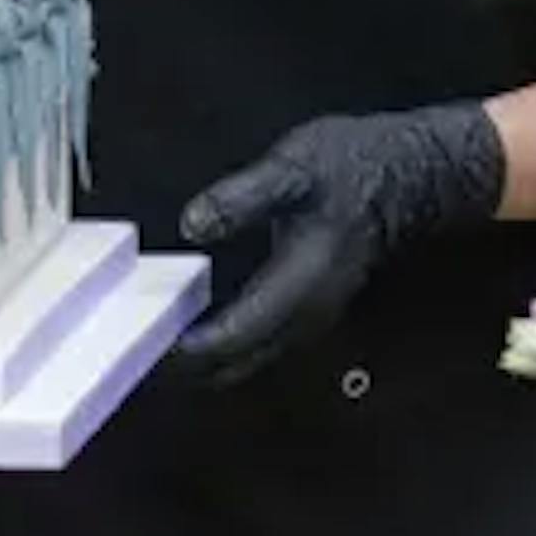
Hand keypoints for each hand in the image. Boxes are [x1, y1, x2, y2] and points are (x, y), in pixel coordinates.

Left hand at [165, 101, 504, 385]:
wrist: (406, 176)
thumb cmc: (348, 169)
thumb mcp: (290, 171)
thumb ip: (239, 199)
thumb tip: (192, 224)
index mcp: (296, 289)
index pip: (231, 340)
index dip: (183, 351)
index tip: (138, 342)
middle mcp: (302, 320)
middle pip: (234, 365)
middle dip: (182, 366)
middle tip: (129, 346)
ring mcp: (307, 322)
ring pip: (245, 362)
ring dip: (200, 361)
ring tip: (148, 339)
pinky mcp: (304, 313)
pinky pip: (255, 346)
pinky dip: (220, 346)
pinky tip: (188, 325)